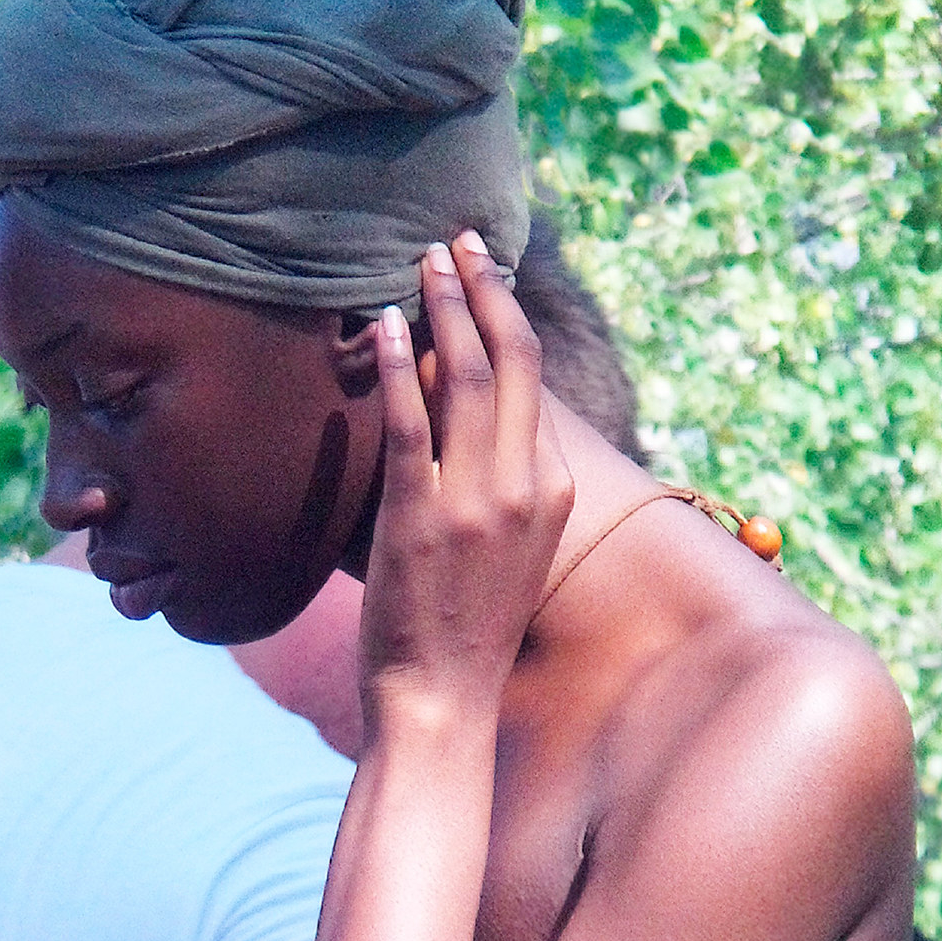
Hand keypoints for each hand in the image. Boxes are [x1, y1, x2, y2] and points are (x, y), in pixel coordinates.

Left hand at [359, 232, 572, 731]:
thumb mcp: (509, 551)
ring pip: (471, 378)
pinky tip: (389, 325)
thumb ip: (502, 486)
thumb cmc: (465, 628)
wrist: (441, 699)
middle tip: (459, 241)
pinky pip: (412, 426)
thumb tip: (467, 421)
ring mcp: (475, 503)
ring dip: (447, 308)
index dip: (507, 319)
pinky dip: (403, 367)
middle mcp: (525, 488)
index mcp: (552, 492)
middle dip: (486, 290)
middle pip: (515, 362)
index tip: (482, 276)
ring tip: (424, 260)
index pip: (536, 384)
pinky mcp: (419, 519)